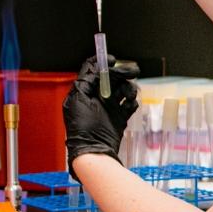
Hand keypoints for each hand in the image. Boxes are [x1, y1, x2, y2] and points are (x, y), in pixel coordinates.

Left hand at [63, 55, 141, 178]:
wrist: (94, 152)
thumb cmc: (82, 128)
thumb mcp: (78, 100)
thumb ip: (86, 82)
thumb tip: (95, 68)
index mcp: (84, 92)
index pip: (92, 71)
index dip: (102, 62)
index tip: (113, 59)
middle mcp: (96, 98)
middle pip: (111, 78)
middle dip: (122, 73)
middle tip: (134, 71)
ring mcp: (109, 107)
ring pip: (123, 89)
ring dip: (129, 88)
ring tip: (130, 95)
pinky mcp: (120, 117)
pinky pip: (130, 104)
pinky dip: (132, 102)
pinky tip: (130, 105)